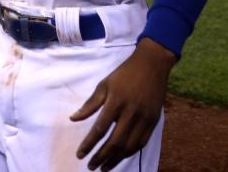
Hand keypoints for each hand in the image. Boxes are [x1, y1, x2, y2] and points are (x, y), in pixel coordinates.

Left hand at [71, 38, 176, 170]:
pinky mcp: (154, 121)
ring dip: (116, 159)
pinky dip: (130, 152)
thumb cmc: (124, 74)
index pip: (100, 129)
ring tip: (104, 167)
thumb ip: (90, 104)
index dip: (89, 144)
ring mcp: (144, 118)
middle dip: (101, 157)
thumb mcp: (104, 84)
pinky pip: (141, 142)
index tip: (80, 155)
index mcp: (116, 102)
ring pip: (129, 146)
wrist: (152, 64)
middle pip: (115, 142)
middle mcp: (131, 112)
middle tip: (91, 166)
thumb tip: (73, 118)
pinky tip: (120, 157)